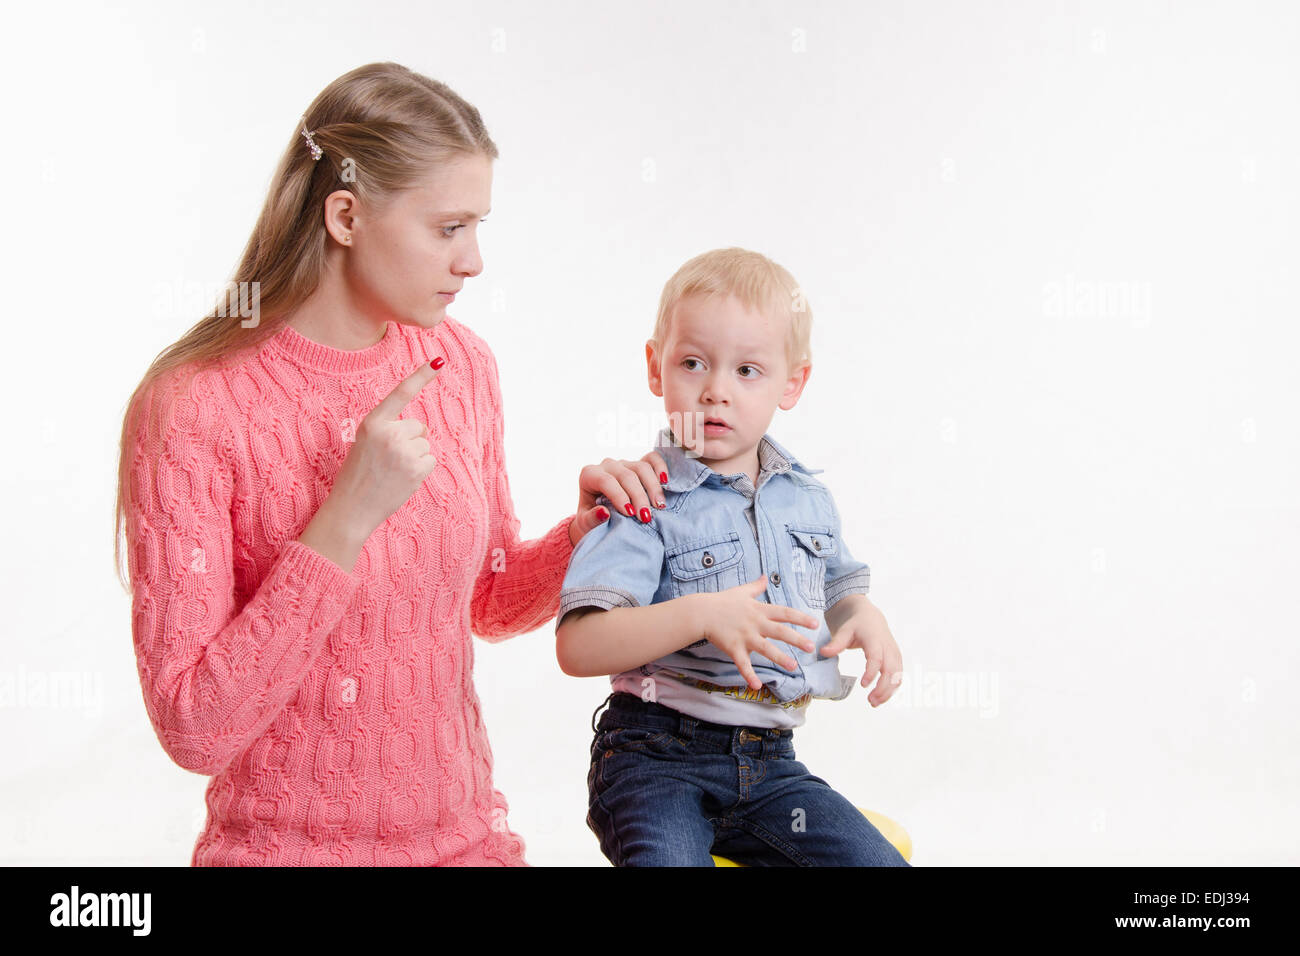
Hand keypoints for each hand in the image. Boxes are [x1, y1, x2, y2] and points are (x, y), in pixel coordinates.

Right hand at [327, 360, 442, 536]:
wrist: (352, 509)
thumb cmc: (357, 475)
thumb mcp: (365, 443)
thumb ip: (388, 430)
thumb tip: (422, 429)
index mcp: (372, 423)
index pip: (400, 394)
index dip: (421, 376)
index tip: (439, 361)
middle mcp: (389, 433)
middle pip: (418, 426)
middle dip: (411, 439)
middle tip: (390, 459)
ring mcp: (404, 451)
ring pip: (425, 444)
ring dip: (415, 456)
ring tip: (393, 471)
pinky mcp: (416, 469)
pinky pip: (430, 460)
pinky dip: (421, 469)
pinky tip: (403, 479)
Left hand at [570, 449, 671, 545]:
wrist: (598, 517)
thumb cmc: (591, 520)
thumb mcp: (585, 524)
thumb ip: (591, 519)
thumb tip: (604, 513)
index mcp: (589, 475)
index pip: (606, 481)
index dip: (619, 496)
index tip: (630, 513)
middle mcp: (607, 465)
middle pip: (626, 475)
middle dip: (638, 497)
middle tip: (646, 517)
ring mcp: (624, 463)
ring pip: (641, 467)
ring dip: (653, 487)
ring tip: (659, 506)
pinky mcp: (638, 464)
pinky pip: (652, 458)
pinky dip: (660, 467)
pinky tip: (665, 481)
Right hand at [691, 575, 819, 690]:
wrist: (701, 612)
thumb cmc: (722, 601)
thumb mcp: (741, 591)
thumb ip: (756, 586)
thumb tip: (765, 576)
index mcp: (759, 610)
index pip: (784, 613)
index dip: (801, 618)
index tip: (815, 624)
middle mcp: (755, 623)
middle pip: (780, 631)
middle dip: (796, 639)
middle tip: (811, 647)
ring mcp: (745, 636)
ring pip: (765, 648)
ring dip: (780, 658)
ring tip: (793, 666)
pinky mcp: (733, 648)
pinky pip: (743, 663)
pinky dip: (749, 675)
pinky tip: (756, 685)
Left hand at [819, 604, 902, 706]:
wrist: (870, 617)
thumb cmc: (856, 625)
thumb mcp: (844, 631)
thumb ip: (835, 643)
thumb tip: (823, 652)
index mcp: (875, 639)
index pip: (876, 658)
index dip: (871, 672)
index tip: (863, 685)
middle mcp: (888, 647)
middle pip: (891, 671)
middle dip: (882, 688)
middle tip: (870, 701)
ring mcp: (895, 654)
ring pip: (897, 676)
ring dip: (888, 691)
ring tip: (873, 703)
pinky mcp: (897, 659)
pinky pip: (898, 676)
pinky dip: (892, 689)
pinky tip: (880, 697)